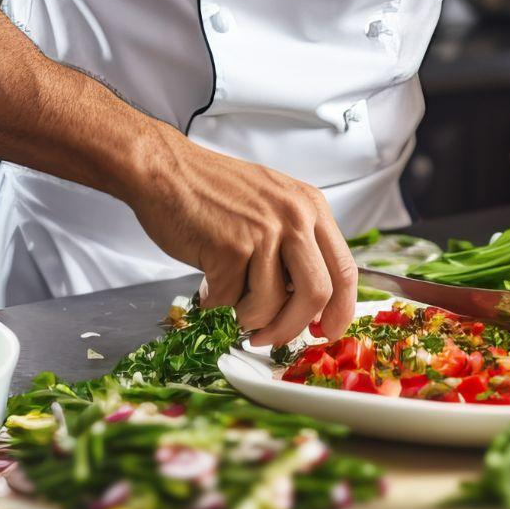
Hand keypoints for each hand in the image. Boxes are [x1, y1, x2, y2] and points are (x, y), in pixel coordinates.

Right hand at [124, 124, 355, 344]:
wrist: (164, 170)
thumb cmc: (212, 190)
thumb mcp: (272, 204)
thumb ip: (295, 245)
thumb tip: (307, 304)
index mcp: (311, 207)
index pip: (344, 269)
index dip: (340, 310)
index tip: (327, 332)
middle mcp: (294, 217)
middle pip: (317, 293)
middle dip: (294, 327)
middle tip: (272, 338)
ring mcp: (263, 231)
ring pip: (271, 304)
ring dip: (247, 316)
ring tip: (229, 299)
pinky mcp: (230, 248)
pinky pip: (232, 299)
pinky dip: (218, 303)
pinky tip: (207, 284)